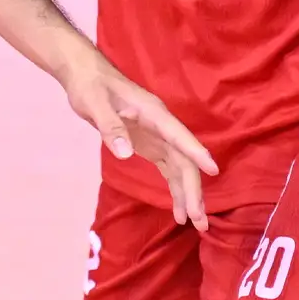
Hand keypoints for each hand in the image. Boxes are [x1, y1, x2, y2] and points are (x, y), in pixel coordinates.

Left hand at [58, 56, 215, 230]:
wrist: (84, 75)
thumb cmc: (90, 86)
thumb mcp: (95, 104)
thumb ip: (110, 127)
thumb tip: (125, 153)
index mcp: (154, 114)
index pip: (180, 136)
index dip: (197, 153)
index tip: (214, 171)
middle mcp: (162, 127)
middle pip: (184, 160)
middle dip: (193, 189)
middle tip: (199, 220)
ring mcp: (158, 137)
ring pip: (180, 167)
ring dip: (188, 194)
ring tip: (196, 223)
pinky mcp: (151, 145)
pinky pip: (169, 169)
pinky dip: (174, 189)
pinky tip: (178, 210)